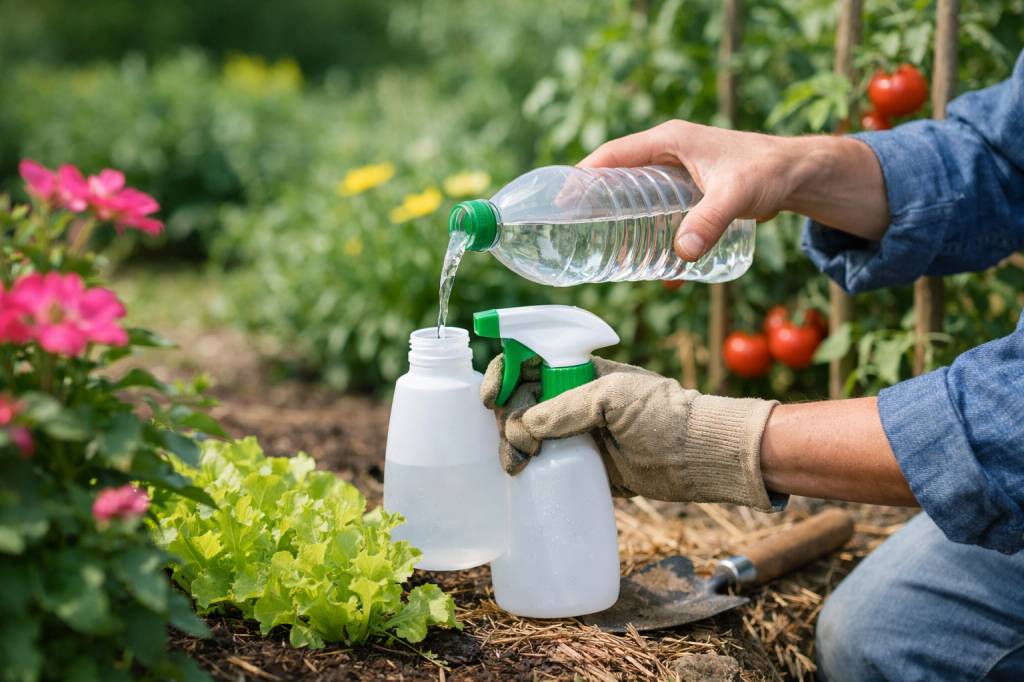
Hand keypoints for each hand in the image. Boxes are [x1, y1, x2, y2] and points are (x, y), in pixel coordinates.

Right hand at [481, 354, 780, 510]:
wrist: (697, 457)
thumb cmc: (664, 415)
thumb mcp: (615, 397)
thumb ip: (568, 408)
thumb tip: (526, 428)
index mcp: (577, 371)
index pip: (527, 361)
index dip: (503, 374)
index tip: (491, 398)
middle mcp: (570, 399)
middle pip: (518, 400)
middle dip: (505, 418)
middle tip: (517, 442)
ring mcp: (574, 433)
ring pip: (524, 434)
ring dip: (510, 446)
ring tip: (518, 466)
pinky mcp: (580, 466)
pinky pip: (542, 464)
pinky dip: (525, 468)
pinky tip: (519, 476)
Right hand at [579, 120, 888, 259]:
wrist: (798, 174)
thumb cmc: (768, 172)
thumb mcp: (737, 195)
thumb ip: (710, 222)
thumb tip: (680, 254)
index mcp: (668, 140)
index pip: (612, 155)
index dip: (583, 176)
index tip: (561, 201)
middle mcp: (666, 153)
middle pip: (616, 177)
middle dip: (594, 205)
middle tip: (575, 234)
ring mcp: (676, 171)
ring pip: (633, 195)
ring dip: (617, 221)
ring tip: (602, 251)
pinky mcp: (687, 190)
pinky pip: (652, 208)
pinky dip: (642, 228)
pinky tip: (643, 258)